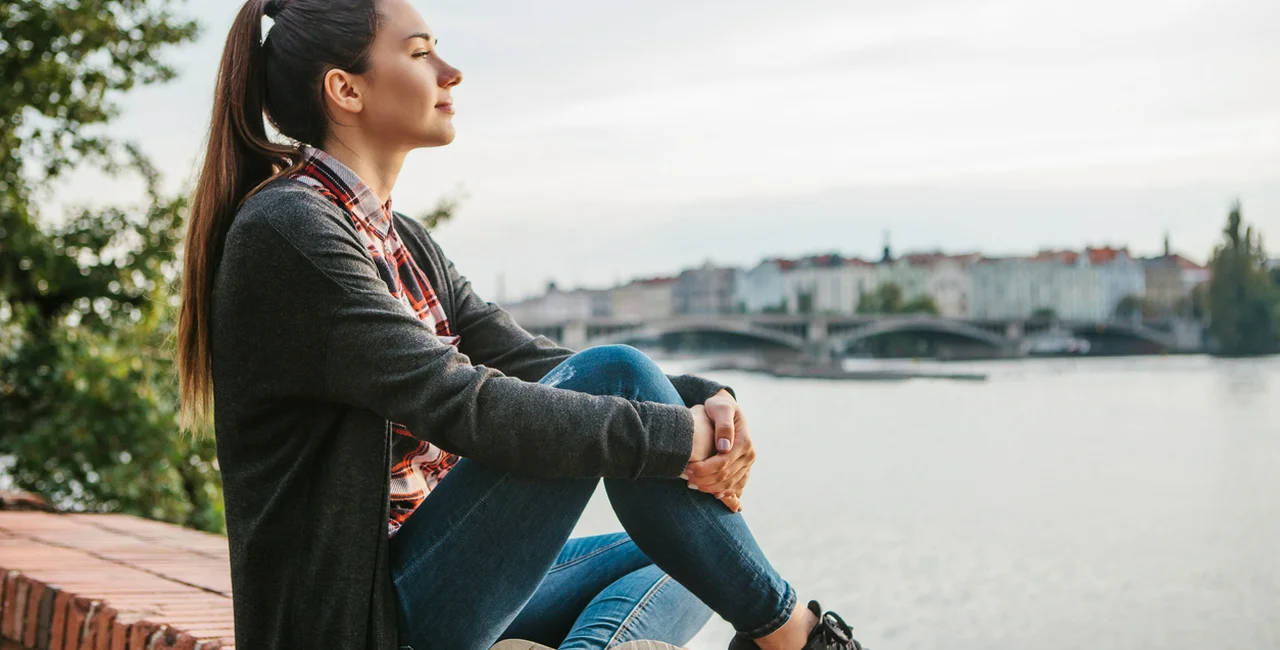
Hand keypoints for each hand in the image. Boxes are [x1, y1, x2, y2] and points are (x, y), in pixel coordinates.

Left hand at [683, 392, 754, 512]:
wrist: (726, 408)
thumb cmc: (719, 406)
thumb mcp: (720, 408)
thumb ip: (723, 425)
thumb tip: (724, 447)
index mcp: (744, 441)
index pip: (723, 462)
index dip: (704, 469)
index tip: (687, 469)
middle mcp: (749, 454)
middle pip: (725, 475)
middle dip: (703, 480)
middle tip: (685, 478)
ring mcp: (748, 463)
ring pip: (730, 484)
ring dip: (710, 488)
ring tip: (691, 485)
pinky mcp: (744, 468)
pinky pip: (736, 486)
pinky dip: (724, 492)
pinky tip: (711, 494)